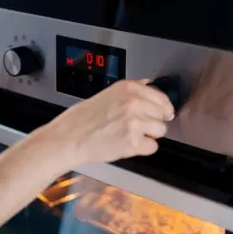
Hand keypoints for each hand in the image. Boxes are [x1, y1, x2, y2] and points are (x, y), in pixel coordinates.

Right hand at [39, 79, 174, 165]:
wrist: (68, 138)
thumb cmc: (81, 119)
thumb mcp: (107, 93)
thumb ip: (131, 90)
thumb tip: (148, 84)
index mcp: (128, 88)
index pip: (162, 97)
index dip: (161, 108)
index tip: (160, 113)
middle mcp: (134, 102)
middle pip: (163, 114)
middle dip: (153, 121)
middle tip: (135, 126)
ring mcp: (135, 122)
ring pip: (160, 131)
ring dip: (148, 135)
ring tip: (129, 135)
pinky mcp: (133, 142)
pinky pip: (152, 147)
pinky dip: (142, 149)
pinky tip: (126, 144)